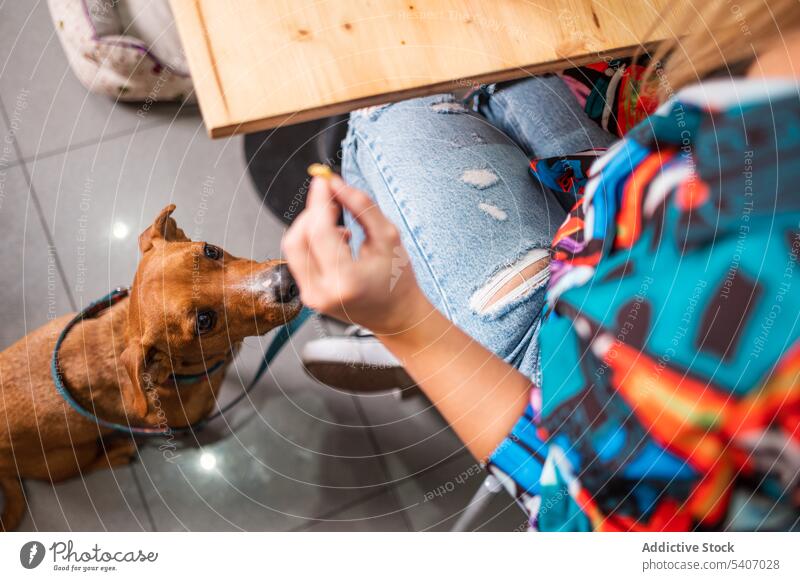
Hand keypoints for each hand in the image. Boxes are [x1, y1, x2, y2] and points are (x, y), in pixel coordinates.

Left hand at [282, 174, 430, 334]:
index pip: (319, 231)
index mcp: (346, 280)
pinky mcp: (308, 296)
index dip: (319, 201)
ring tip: (339, 226)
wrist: (397, 316)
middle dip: (311, 213)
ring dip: (310, 227)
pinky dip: (311, 242)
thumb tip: (335, 183)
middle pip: (297, 239)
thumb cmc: (398, 281)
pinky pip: (298, 259)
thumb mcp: (388, 237)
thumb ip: (361, 206)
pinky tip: (335, 242)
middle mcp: (322, 292)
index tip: (323, 180)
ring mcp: (312, 297)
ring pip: (293, 248)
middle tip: (330, 199)